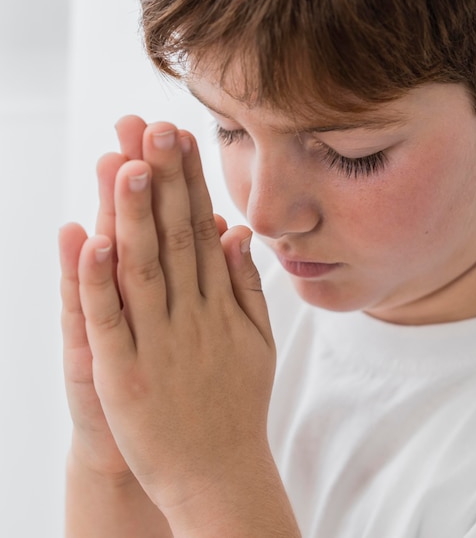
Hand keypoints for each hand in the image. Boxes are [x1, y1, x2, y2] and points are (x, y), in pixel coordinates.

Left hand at [73, 121, 277, 526]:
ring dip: (133, 216)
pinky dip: (99, 280)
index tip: (182, 138)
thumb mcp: (258, 340)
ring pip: (143, 268)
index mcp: (221, 304)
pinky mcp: (125, 374)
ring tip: (127, 163)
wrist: (220, 474)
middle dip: (165, 180)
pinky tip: (92, 240)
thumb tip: (238, 231)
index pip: (203, 230)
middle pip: (175, 237)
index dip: (192, 183)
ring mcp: (158, 342)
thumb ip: (248, 284)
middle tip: (155, 127)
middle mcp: (191, 314)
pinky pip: (111, 321)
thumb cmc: (238, 405)